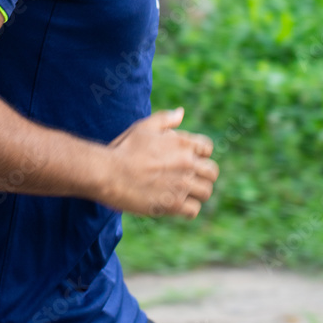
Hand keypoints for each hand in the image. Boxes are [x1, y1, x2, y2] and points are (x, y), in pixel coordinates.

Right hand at [104, 108, 218, 218]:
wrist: (110, 173)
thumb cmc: (125, 148)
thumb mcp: (144, 127)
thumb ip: (165, 119)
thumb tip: (181, 112)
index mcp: (182, 143)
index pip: (208, 148)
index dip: (200, 153)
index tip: (190, 159)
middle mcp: (187, 163)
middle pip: (212, 172)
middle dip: (204, 175)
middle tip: (190, 178)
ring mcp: (182, 185)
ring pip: (206, 192)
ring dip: (197, 192)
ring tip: (184, 192)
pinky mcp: (173, 205)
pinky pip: (194, 210)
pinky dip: (187, 209)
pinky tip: (176, 205)